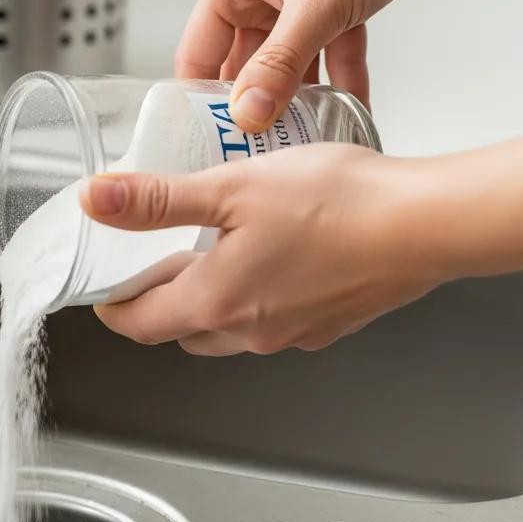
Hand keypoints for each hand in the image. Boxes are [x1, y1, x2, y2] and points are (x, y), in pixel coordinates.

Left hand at [79, 144, 445, 355]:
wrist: (426, 225)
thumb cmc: (337, 204)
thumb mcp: (229, 188)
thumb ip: (157, 200)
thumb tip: (96, 201)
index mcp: (215, 302)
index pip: (138, 324)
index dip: (112, 306)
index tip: (102, 288)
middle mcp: (250, 330)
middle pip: (180, 328)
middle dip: (157, 301)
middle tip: (149, 261)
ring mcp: (292, 333)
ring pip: (226, 328)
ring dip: (206, 299)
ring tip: (207, 250)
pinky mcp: (326, 324)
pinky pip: (271, 319)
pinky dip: (252, 296)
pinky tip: (267, 254)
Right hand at [176, 0, 465, 131]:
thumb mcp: (315, 8)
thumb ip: (278, 67)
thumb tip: (247, 115)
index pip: (197, 51)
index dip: (201, 98)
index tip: (212, 140)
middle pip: (242, 63)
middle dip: (255, 104)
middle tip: (260, 149)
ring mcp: (292, 0)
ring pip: (286, 63)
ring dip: (300, 98)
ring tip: (305, 138)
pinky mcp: (329, 6)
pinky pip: (325, 54)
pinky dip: (338, 80)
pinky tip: (352, 111)